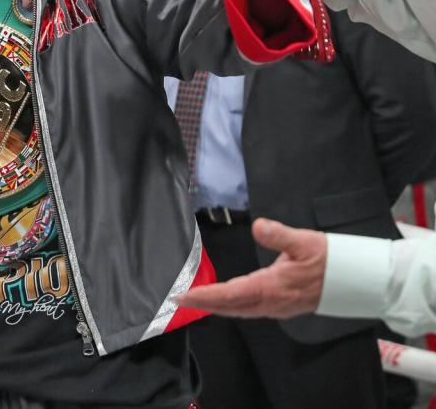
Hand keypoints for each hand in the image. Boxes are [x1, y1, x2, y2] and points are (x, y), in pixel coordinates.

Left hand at [176, 218, 326, 317]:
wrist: (357, 280)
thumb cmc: (330, 259)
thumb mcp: (305, 241)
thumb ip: (279, 235)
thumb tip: (259, 225)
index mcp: (272, 287)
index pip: (231, 294)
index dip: (206, 296)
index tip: (184, 296)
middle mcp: (271, 302)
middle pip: (230, 307)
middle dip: (204, 304)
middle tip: (179, 301)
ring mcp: (277, 307)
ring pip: (240, 310)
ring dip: (217, 307)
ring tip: (196, 301)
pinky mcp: (282, 306)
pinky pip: (250, 309)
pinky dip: (232, 306)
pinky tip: (225, 301)